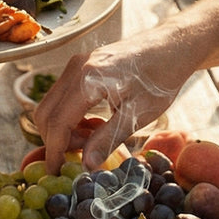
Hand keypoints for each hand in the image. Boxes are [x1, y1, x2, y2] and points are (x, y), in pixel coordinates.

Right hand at [34, 37, 193, 173]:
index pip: (58, 123)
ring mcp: (76, 64)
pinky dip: (69, 117)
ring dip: (63, 130)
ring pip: (51, 105)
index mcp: (88, 80)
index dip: (54, 151)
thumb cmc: (160, 79)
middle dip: (57, 141)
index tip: (56, 172)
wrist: (172, 47)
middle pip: (46, 114)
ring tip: (91, 141)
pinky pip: (62, 98)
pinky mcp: (81, 66)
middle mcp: (76, 68)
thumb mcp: (137, 115)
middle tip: (80, 156)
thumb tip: (86, 165)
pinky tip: (93, 125)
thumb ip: (109, 139)